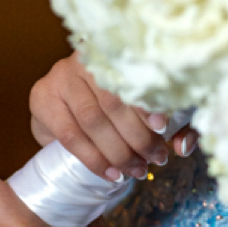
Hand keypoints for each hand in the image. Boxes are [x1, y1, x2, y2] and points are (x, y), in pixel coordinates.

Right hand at [30, 53, 197, 180]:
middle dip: (138, 136)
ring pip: (92, 119)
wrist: (65, 106)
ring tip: (136, 170)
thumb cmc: (119, 105)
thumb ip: (176, 123)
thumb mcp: (153, 109)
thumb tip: (183, 146)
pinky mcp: (44, 97)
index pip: (136, 76)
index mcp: (120, 53)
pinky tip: (111, 173)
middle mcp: (89, 58)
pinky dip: (92, 158)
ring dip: (117, 151)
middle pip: (115, 101)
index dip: (150, 102)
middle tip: (156, 159)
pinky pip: (69, 134)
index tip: (165, 126)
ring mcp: (63, 75)